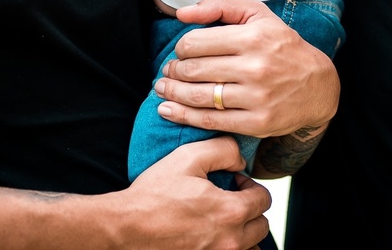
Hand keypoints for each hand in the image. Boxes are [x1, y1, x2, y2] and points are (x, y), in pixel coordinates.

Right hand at [119, 137, 271, 249]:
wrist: (127, 227)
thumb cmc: (155, 193)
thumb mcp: (188, 157)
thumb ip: (223, 150)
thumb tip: (240, 161)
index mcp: (231, 212)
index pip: (264, 200)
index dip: (251, 186)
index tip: (234, 183)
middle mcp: (230, 240)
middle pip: (261, 226)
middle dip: (251, 209)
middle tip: (230, 198)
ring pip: (250, 246)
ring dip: (244, 231)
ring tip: (223, 218)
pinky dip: (231, 247)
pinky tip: (215, 234)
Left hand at [156, 0, 338, 138]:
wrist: (318, 86)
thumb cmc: (282, 45)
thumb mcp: (258, 15)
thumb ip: (221, 5)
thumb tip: (182, 14)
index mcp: (253, 37)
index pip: (196, 43)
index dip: (181, 48)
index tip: (181, 52)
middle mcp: (255, 67)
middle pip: (194, 70)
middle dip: (173, 70)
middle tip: (168, 71)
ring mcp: (256, 98)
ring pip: (198, 97)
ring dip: (172, 93)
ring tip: (162, 88)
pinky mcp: (257, 123)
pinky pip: (211, 121)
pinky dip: (184, 116)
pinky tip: (168, 110)